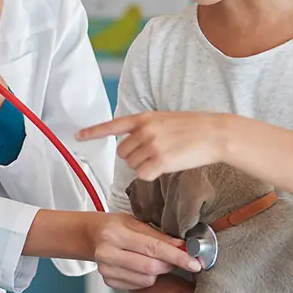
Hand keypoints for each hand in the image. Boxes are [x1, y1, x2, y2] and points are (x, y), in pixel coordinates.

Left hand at [77, 111, 230, 180]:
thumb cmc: (194, 127)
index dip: (93, 132)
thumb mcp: (166, 119)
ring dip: (143, 167)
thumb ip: (147, 127)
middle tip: (153, 155)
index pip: (113, 125)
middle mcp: (144, 130)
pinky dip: (151, 175)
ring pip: (132, 165)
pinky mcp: (160, 160)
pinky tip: (165, 167)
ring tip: (163, 158)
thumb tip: (135, 141)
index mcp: (144, 118)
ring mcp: (151, 145)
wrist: (215, 133)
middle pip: (122, 152)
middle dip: (133, 157)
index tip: (78, 136)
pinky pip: (143, 175)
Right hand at [86, 212, 201, 290]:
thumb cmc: (114, 226)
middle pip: (151, 267)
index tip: (194, 262)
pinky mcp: (109, 281)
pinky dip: (147, 278)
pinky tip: (142, 267)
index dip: (177, 256)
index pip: (153, 248)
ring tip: (155, 260)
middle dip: (170, 264)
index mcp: (115, 234)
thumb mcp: (135, 222)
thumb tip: (184, 247)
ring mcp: (107, 270)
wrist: (91, 236)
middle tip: (178, 259)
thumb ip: (159, 236)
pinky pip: (138, 285)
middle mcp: (108, 253)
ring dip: (159, 272)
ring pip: (147, 279)